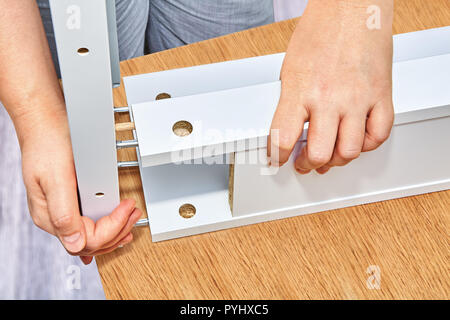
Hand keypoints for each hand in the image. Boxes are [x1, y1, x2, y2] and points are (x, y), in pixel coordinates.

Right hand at [19, 107, 141, 264]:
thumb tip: (75, 244)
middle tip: (134, 214)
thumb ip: (64, 214)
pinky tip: (114, 230)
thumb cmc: (48, 143)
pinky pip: (88, 225)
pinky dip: (106, 228)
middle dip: (117, 232)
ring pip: (91, 238)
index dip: (112, 228)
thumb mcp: (57, 178)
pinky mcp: (69, 201)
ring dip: (115, 231)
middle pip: (90, 243)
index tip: (127, 209)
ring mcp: (61, 210)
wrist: (45, 122)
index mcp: (49, 216)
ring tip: (131, 218)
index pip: (86, 241)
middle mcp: (54, 217)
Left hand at [268, 0, 393, 173]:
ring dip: (335, 161)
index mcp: (300, 89)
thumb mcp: (290, 68)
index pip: (283, 139)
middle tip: (303, 163)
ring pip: (349, 151)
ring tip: (328, 157)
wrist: (352, 6)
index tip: (277, 161)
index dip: (277, 157)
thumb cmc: (321, 31)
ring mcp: (358, 98)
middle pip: (318, 153)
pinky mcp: (382, 95)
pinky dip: (366, 145)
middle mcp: (329, 97)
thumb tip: (289, 131)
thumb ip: (291, 103)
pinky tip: (355, 141)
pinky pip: (378, 135)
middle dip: (306, 164)